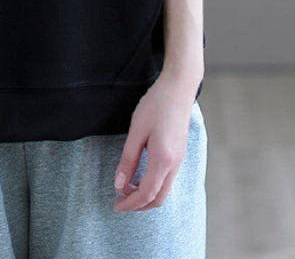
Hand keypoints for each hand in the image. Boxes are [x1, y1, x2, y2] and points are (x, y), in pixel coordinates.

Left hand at [112, 75, 195, 211]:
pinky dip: (153, 185)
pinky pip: (167, 179)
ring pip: (164, 190)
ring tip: (126, 189)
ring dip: (145, 195)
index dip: (130, 203)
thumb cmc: (156, 105)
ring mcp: (179, 160)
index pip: (146, 193)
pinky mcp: (179, 153)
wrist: (179, 88)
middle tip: (119, 202)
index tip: (115, 205)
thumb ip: (128, 159)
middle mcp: (174, 164)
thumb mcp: (137, 131)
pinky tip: (140, 176)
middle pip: (158, 198)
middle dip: (138, 205)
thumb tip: (119, 184)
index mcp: (163, 160)